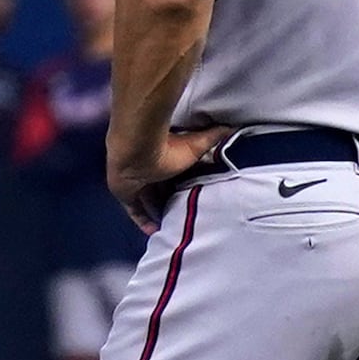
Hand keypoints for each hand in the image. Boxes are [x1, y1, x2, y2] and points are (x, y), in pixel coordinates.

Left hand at [108, 126, 229, 231]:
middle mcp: (150, 171)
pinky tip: (154, 232)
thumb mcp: (197, 145)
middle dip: (172, 201)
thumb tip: (233, 127)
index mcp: (165, 158)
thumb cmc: (168, 145)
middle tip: (186, 215)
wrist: (137, 149)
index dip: (184, 185)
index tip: (196, 196)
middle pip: (162, 190)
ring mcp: (136, 183)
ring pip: (149, 201)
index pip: (176, 175)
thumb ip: (214, 137)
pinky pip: (135, 211)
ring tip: (173, 225)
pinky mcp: (125, 194)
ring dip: (160, 212)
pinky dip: (143, 221)